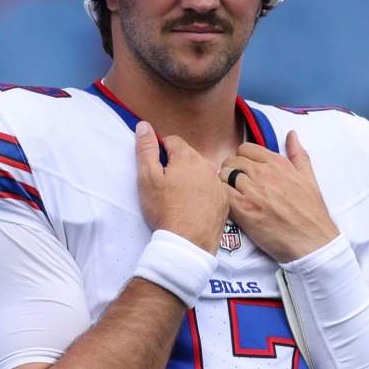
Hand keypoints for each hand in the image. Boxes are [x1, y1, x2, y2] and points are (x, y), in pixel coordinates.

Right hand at [136, 122, 228, 252]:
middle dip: (176, 165)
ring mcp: (218, 184)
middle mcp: (207, 166)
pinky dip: (202, 194)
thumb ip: (146, 148)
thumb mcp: (147, 177)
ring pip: (201, 173)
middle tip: (165, 186)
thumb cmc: (165, 209)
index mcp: (187, 157)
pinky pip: (211, 190)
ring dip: (190, 179)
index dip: (161, 152)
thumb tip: (144, 126)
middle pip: (188, 156)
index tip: (156, 168)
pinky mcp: (224, 201)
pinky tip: (192, 208)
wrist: (187, 243)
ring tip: (179, 199)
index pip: (172, 141)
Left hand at [219, 130, 337, 261]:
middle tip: (234, 186)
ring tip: (231, 196)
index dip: (241, 159)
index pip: (245, 148)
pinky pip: (221, 193)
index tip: (244, 172)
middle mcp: (263, 173)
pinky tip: (229, 206)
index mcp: (278, 163)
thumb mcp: (309, 178)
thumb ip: (298, 154)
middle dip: (230, 171)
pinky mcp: (243, 209)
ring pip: (223, 175)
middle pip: (231, 161)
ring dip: (223, 184)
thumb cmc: (311, 213)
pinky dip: (221, 197)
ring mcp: (252, 190)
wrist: (312, 242)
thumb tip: (292, 134)